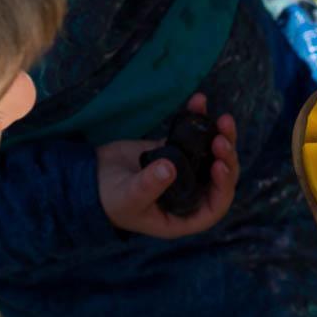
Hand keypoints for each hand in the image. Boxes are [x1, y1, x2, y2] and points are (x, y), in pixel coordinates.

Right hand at [96, 94, 237, 237]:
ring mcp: (186, 171)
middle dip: (226, 157)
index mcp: (184, 215)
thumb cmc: (109, 199)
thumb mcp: (127, 197)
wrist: (90, 179)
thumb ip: (148, 186)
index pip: (216, 205)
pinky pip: (195, 136)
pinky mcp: (176, 150)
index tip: (218, 165)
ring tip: (223, 119)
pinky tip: (199, 101)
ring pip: (214, 155)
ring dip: (222, 137)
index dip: (223, 186)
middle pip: (221, 176)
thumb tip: (169, 168)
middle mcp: (191, 194)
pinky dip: (199, 119)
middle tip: (220, 138)